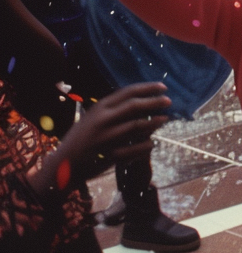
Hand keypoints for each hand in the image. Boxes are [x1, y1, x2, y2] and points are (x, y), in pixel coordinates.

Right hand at [30, 82, 170, 192]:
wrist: (62, 165)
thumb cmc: (81, 138)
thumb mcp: (92, 117)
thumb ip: (112, 109)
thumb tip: (141, 100)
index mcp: (99, 108)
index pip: (128, 92)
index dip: (148, 88)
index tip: (163, 87)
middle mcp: (102, 120)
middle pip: (135, 106)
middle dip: (155, 102)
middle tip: (168, 101)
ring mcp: (105, 138)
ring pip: (137, 126)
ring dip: (154, 122)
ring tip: (165, 119)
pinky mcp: (108, 156)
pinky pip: (134, 149)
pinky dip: (145, 146)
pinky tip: (152, 144)